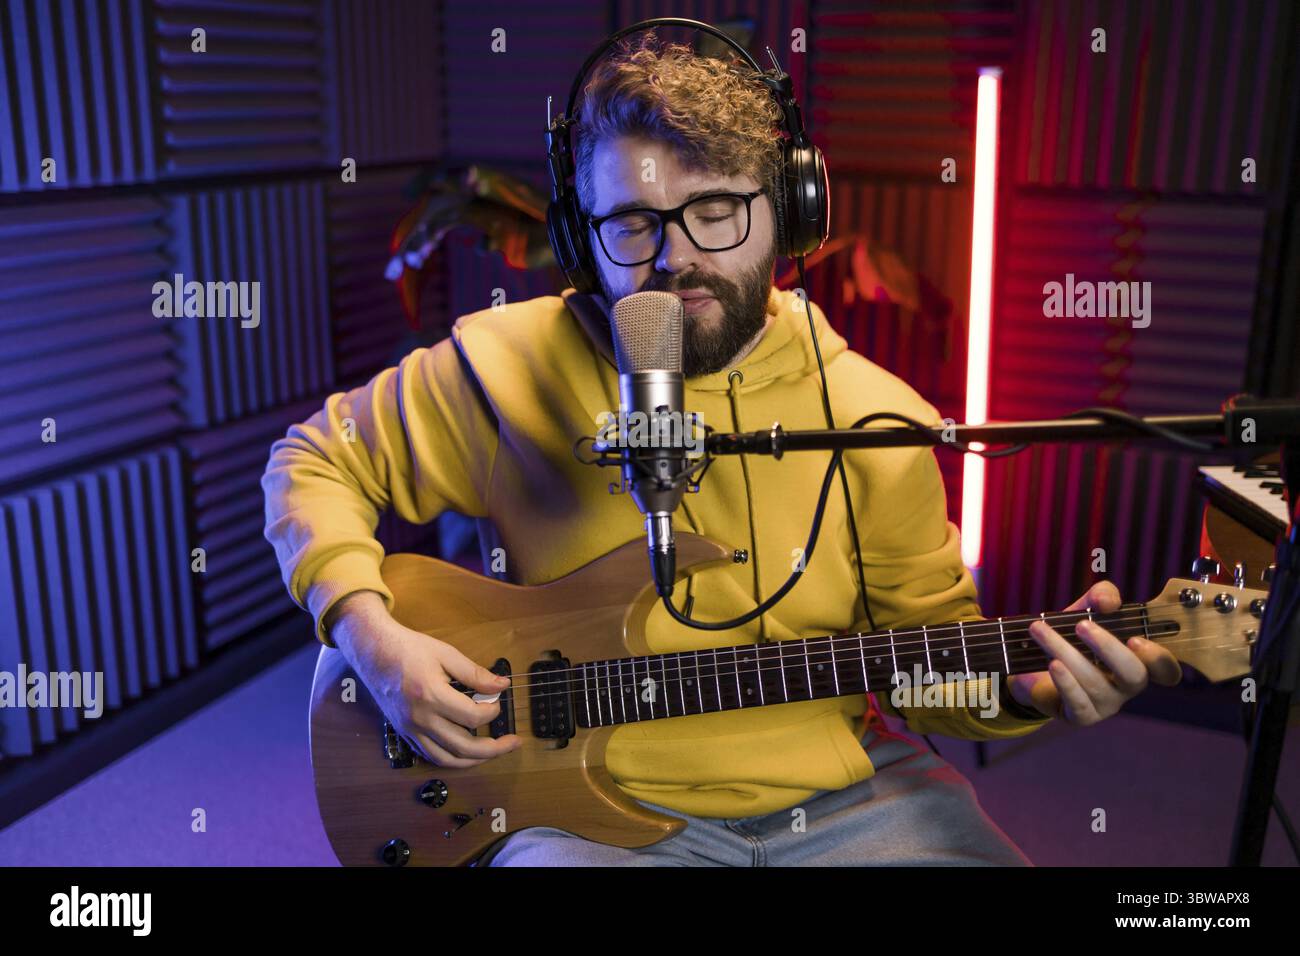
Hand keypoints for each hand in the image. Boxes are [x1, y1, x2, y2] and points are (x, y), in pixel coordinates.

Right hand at [326, 591, 521, 765]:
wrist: (373, 651)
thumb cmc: (410, 648)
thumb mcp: (446, 654)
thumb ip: (475, 673)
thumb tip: (502, 686)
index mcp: (431, 695)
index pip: (472, 717)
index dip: (492, 712)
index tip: (498, 700)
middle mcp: (420, 718)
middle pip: (463, 747)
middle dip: (494, 749)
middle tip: (513, 743)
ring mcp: (409, 729)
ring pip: (446, 759)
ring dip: (474, 761)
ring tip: (493, 753)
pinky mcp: (404, 733)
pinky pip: (430, 756)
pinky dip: (451, 759)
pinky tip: (466, 753)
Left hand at [1005, 582, 1181, 725]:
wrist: (1035, 666)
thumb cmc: (1073, 638)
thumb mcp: (1086, 611)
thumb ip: (1101, 597)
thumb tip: (1107, 602)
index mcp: (1138, 661)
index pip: (1166, 669)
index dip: (1158, 659)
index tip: (1135, 639)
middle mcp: (1127, 686)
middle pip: (1133, 675)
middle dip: (1108, 649)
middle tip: (1081, 625)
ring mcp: (1106, 704)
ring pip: (1094, 683)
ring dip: (1065, 652)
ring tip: (1040, 630)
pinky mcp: (1082, 716)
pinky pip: (1078, 703)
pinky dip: (1065, 682)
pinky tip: (1052, 664)